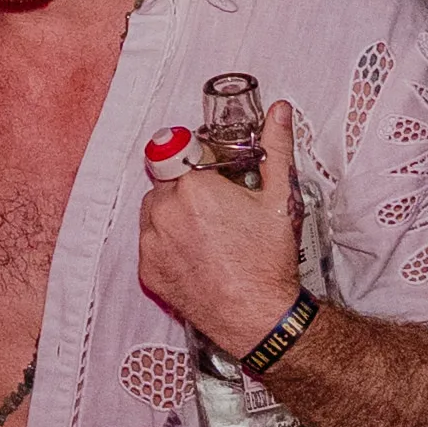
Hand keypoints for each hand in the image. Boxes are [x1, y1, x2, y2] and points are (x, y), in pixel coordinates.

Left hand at [132, 134, 306, 355]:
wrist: (257, 315)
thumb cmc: (267, 260)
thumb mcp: (279, 199)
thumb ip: (275, 149)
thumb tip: (279, 112)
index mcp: (194, 186)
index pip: (182, 154)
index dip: (199, 164)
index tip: (213, 174)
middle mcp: (165, 210)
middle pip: (167, 182)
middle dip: (187, 190)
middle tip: (216, 210)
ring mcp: (152, 241)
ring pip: (154, 212)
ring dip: (172, 215)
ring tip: (206, 234)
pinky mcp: (147, 269)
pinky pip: (150, 243)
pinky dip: (166, 244)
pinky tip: (195, 255)